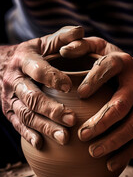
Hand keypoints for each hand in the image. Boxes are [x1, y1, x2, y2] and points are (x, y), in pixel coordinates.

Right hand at [1, 26, 83, 148]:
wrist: (0, 65)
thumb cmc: (29, 55)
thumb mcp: (42, 43)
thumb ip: (61, 38)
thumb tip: (81, 32)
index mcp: (23, 61)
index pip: (37, 69)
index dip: (52, 77)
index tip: (69, 87)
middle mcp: (14, 81)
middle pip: (32, 97)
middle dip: (52, 110)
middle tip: (72, 121)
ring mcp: (10, 98)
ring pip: (26, 115)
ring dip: (44, 127)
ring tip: (64, 138)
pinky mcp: (8, 111)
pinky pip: (17, 124)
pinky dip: (29, 134)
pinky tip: (42, 144)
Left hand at [61, 36, 132, 170]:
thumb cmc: (120, 64)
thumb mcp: (103, 48)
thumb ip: (83, 46)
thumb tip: (63, 51)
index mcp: (123, 64)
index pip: (110, 67)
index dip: (95, 79)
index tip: (79, 95)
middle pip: (120, 106)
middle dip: (101, 122)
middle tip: (81, 135)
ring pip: (130, 127)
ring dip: (112, 142)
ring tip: (93, 152)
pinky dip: (125, 154)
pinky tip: (110, 165)